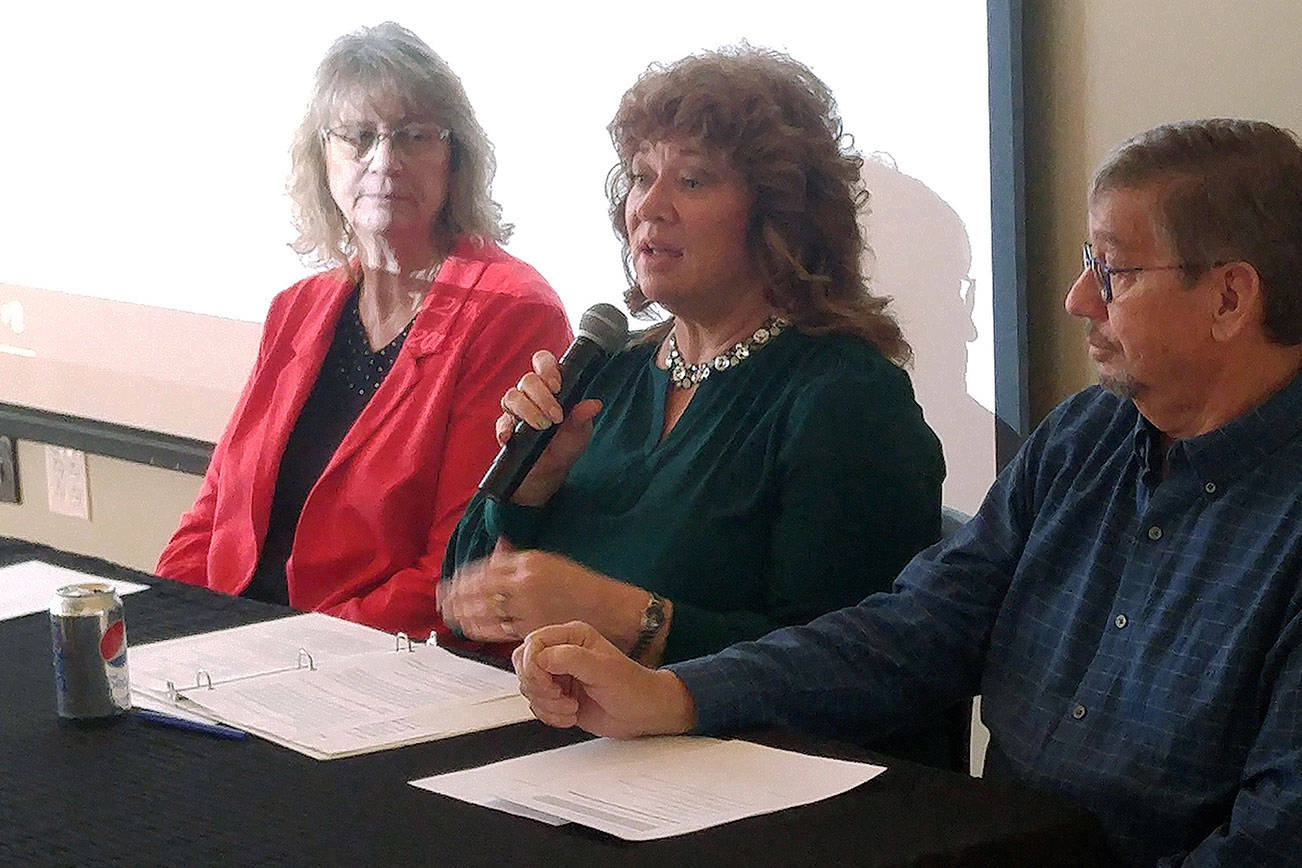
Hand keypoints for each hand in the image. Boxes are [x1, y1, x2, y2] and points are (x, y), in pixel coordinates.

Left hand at [439, 541, 647, 645]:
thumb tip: (496, 551)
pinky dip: (479, 629)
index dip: (462, 577)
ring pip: (483, 611)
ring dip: (462, 614)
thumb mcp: (549, 561)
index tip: (450, 583)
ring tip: (450, 616)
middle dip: (455, 596)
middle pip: (477, 589)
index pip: (483, 568)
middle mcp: (523, 583)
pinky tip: (469, 628)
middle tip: (442, 600)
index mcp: (527, 561)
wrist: (604, 608)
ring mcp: (525, 607)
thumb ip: (517, 559)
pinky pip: (496, 629)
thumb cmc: (579, 586)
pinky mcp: (529, 628)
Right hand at [496, 349, 601, 506]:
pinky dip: (505, 428)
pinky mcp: (506, 426)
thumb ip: (582, 417)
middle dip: (542, 397)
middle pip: (528, 380)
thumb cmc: (566, 443)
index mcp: (551, 386)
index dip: (547, 368)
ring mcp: (516, 409)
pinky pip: (501, 422)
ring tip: (542, 426)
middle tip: (556, 417)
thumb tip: (594, 405)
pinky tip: (510, 436)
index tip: (557, 386)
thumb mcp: (580, 431)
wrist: (551, 469)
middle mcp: (531, 393)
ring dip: (528, 410)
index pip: (543, 362)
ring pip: (512, 397)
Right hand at [513, 621, 696, 737]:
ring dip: (547, 704)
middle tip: (560, 695)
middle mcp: (562, 654)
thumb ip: (569, 658)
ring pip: (528, 688)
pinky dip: (550, 716)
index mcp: (572, 637)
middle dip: (538, 687)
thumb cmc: (632, 687)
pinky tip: (571, 715)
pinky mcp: (559, 697)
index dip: (533, 666)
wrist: (643, 713)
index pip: (533, 644)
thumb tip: (541, 658)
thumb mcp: (602, 668)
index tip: (549, 683)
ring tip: (571, 706)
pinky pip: (537, 706)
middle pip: (524, 665)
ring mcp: (559, 676)